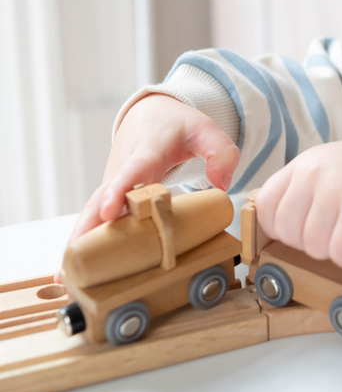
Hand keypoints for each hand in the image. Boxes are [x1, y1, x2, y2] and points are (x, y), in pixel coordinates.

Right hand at [54, 93, 239, 282]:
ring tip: (68, 276)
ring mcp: (112, 184)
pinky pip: (95, 219)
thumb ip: (221, 153)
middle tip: (77, 261)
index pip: (132, 171)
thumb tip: (221, 184)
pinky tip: (72, 269)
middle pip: (102, 200)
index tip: (111, 211)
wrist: (150, 115)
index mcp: (147, 152)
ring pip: (93, 213)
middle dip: (89, 229)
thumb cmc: (177, 125)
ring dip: (81, 242)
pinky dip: (83, 241)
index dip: (120, 191)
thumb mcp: (207, 130)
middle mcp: (122, 170)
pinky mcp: (109, 196)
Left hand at [254, 132, 341, 270]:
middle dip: (309, 242)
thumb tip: (277, 225)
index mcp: (304, 164)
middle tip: (336, 231)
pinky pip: (340, 253)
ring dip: (336, 248)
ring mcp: (335, 191)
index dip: (278, 227)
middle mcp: (314, 175)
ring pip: (313, 247)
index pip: (264, 205)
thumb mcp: (330, 166)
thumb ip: (302, 189)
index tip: (300, 230)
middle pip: (286, 232)